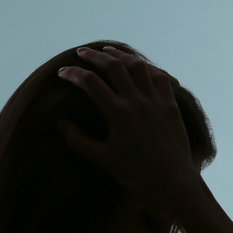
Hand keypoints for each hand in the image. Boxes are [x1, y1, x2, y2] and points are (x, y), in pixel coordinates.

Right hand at [56, 46, 199, 202]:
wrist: (172, 180)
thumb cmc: (135, 173)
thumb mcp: (102, 159)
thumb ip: (78, 141)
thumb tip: (60, 123)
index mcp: (117, 113)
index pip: (90, 83)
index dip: (73, 74)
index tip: (62, 72)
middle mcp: (136, 101)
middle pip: (114, 67)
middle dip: (94, 56)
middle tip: (81, 52)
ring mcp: (156, 100)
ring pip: (137, 66)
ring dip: (120, 55)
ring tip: (108, 52)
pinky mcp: (170, 104)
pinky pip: (159, 76)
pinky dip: (146, 67)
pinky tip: (139, 65)